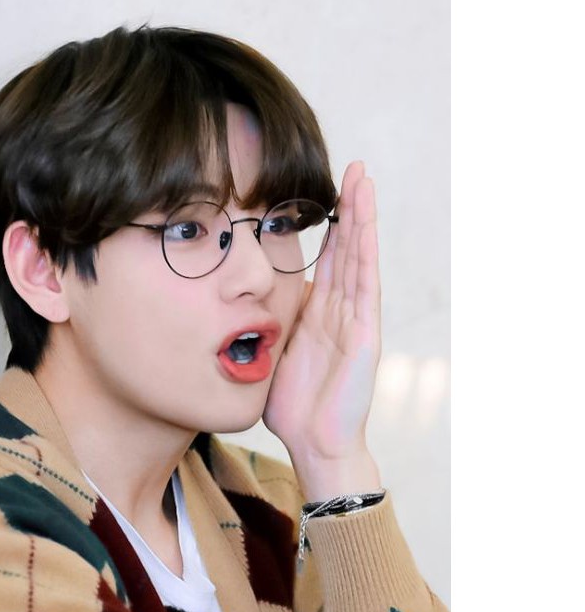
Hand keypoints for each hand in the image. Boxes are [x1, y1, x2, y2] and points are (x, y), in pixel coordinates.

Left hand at [263, 162, 381, 496]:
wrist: (314, 443)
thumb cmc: (293, 406)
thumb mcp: (274, 353)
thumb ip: (270, 325)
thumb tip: (246, 303)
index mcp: (318, 315)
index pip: (326, 260)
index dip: (326, 226)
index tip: (319, 193)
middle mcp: (340, 311)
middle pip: (346, 249)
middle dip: (349, 208)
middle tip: (350, 168)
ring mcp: (355, 320)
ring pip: (358, 257)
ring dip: (361, 217)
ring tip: (361, 178)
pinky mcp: (364, 334)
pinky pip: (365, 284)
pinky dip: (365, 251)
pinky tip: (365, 221)